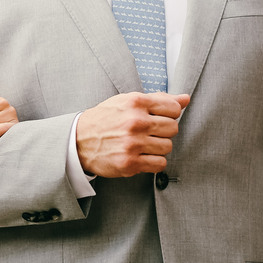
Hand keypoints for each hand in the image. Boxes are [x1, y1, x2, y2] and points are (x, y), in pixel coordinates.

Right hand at [75, 92, 189, 177]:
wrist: (77, 140)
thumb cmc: (104, 120)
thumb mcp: (127, 102)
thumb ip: (158, 100)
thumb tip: (185, 99)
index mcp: (135, 103)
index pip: (174, 109)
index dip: (168, 114)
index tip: (157, 118)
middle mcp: (135, 122)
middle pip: (173, 128)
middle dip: (163, 131)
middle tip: (148, 132)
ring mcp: (133, 144)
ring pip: (168, 147)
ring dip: (158, 147)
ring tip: (142, 144)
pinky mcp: (130, 163)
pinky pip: (160, 164)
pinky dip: (153, 161)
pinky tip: (141, 155)